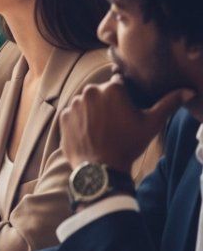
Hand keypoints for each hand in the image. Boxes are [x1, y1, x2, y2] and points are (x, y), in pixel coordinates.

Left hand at [59, 74, 192, 173]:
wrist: (101, 168)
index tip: (126, 109)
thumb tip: (188, 91)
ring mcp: (74, 104)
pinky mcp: (62, 117)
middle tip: (115, 122)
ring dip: (93, 111)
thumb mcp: (151, 123)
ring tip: (103, 130)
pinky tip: (90, 134)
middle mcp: (90, 91)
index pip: (119, 83)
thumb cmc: (128, 144)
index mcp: (112, 88)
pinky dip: (80, 121)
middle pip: (101, 92)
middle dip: (108, 103)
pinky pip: (73, 114)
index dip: (124, 96)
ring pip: (86, 103)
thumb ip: (168, 104)